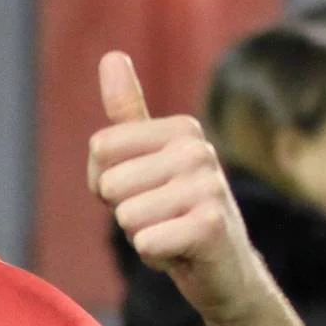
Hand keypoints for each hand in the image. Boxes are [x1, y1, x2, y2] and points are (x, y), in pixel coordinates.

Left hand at [87, 51, 267, 323]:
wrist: (225, 270)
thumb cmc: (176, 212)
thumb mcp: (148, 160)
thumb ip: (127, 112)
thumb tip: (111, 55)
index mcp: (181, 129)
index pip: (100, 147)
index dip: (105, 182)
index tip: (140, 190)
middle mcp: (198, 149)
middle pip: (109, 183)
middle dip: (123, 210)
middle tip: (159, 217)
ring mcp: (209, 186)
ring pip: (125, 216)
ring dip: (140, 234)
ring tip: (172, 232)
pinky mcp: (211, 226)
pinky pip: (144, 242)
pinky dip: (155, 256)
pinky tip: (181, 251)